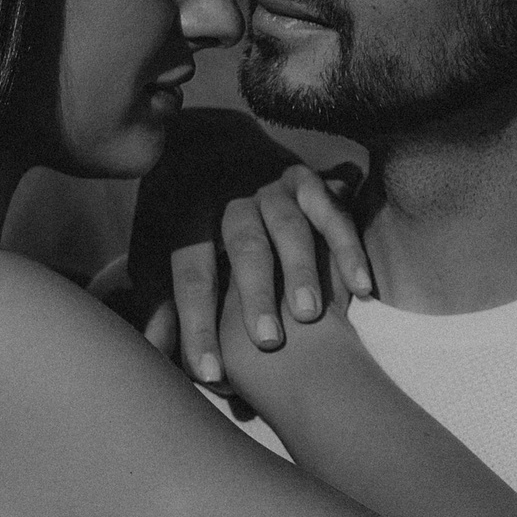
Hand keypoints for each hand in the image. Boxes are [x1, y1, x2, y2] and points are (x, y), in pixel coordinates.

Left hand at [157, 165, 374, 387]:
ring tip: (310, 316)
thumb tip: (154, 353)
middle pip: (242, 244)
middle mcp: (227, 194)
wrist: (205, 144)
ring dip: (301, 269)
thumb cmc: (177, 219)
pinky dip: (346, 247)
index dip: (196, 324)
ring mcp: (267, 185)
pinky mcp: (304, 180)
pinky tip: (362, 287)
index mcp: (183, 214)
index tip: (210, 373)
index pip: (189, 274)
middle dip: (255, 293)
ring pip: (287, 226)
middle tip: (268, 342)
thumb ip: (158, 302)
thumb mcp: (156, 254)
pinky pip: (329, 211)